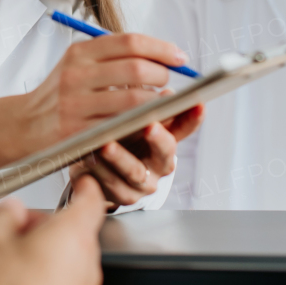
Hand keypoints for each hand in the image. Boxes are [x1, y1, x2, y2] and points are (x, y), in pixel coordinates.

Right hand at [18, 33, 190, 156]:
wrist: (25, 125)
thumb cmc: (60, 94)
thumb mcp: (76, 64)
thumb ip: (112, 56)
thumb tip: (160, 53)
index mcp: (79, 53)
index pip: (130, 42)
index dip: (161, 48)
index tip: (179, 57)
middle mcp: (76, 74)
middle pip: (136, 68)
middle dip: (162, 74)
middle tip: (169, 81)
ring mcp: (77, 104)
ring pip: (134, 99)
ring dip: (158, 101)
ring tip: (163, 101)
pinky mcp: (79, 131)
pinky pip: (122, 125)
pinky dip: (143, 122)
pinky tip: (148, 120)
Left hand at [68, 92, 204, 208]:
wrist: (100, 171)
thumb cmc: (120, 138)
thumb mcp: (135, 118)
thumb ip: (147, 103)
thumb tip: (163, 88)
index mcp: (166, 140)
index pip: (185, 127)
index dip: (192, 117)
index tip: (196, 102)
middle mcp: (160, 163)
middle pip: (166, 152)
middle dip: (159, 138)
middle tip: (150, 125)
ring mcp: (143, 182)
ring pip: (134, 171)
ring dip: (120, 157)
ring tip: (106, 144)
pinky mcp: (123, 196)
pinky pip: (112, 185)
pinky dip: (99, 172)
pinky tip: (89, 158)